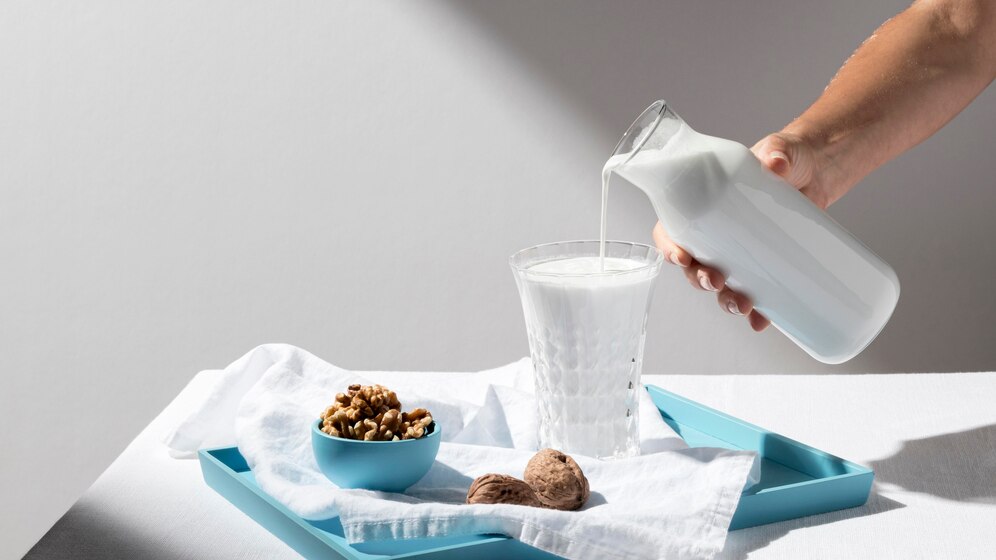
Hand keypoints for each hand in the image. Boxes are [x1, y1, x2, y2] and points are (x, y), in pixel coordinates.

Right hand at [651, 131, 829, 331]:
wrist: (819, 170)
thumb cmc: (787, 156)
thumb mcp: (780, 149)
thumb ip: (777, 151)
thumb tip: (776, 161)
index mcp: (704, 203)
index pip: (672, 229)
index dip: (668, 247)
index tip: (680, 257)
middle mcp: (716, 233)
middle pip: (693, 266)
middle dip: (699, 280)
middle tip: (716, 282)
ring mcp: (741, 253)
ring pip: (720, 285)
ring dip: (724, 300)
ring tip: (741, 305)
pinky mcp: (766, 265)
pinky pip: (756, 294)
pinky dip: (758, 313)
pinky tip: (762, 321)